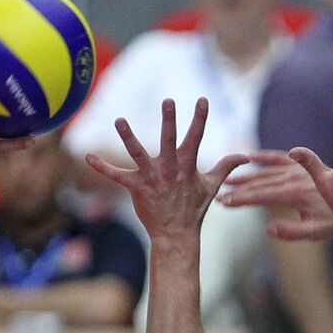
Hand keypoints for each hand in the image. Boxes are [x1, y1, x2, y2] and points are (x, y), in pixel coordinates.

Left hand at [85, 98, 246, 240]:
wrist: (177, 234)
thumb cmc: (194, 208)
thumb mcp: (212, 186)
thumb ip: (225, 167)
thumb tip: (245, 156)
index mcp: (187, 165)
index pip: (196, 137)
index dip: (199, 118)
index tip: (202, 99)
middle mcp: (170, 169)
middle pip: (169, 141)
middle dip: (169, 121)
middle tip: (168, 102)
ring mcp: (152, 178)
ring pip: (138, 154)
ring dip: (128, 137)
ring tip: (119, 120)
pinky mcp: (137, 188)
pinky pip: (117, 175)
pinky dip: (101, 167)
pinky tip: (87, 157)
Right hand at [219, 150, 332, 240]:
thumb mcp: (316, 232)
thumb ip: (292, 231)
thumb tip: (268, 230)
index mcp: (296, 194)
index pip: (262, 196)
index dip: (242, 199)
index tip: (223, 202)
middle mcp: (295, 178)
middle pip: (260, 183)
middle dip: (238, 189)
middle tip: (217, 195)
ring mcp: (298, 169)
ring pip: (267, 171)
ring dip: (246, 176)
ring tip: (226, 181)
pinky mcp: (302, 165)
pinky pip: (280, 159)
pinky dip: (265, 157)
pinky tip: (251, 157)